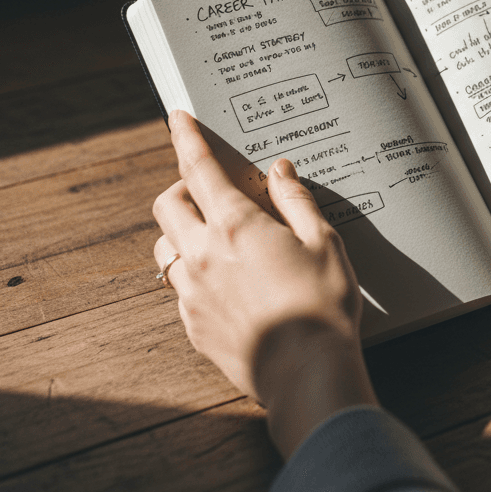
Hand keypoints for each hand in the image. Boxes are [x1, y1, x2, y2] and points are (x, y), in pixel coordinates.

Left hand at [152, 110, 377, 457]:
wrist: (306, 373)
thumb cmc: (322, 306)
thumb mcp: (324, 242)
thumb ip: (297, 201)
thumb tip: (280, 171)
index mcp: (236, 227)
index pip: (200, 169)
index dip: (186, 138)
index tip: (177, 118)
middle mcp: (204, 255)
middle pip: (168, 204)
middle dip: (182, 187)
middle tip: (211, 191)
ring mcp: (192, 293)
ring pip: (166, 248)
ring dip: (183, 233)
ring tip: (216, 239)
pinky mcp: (192, 325)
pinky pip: (179, 288)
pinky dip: (194, 274)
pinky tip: (226, 284)